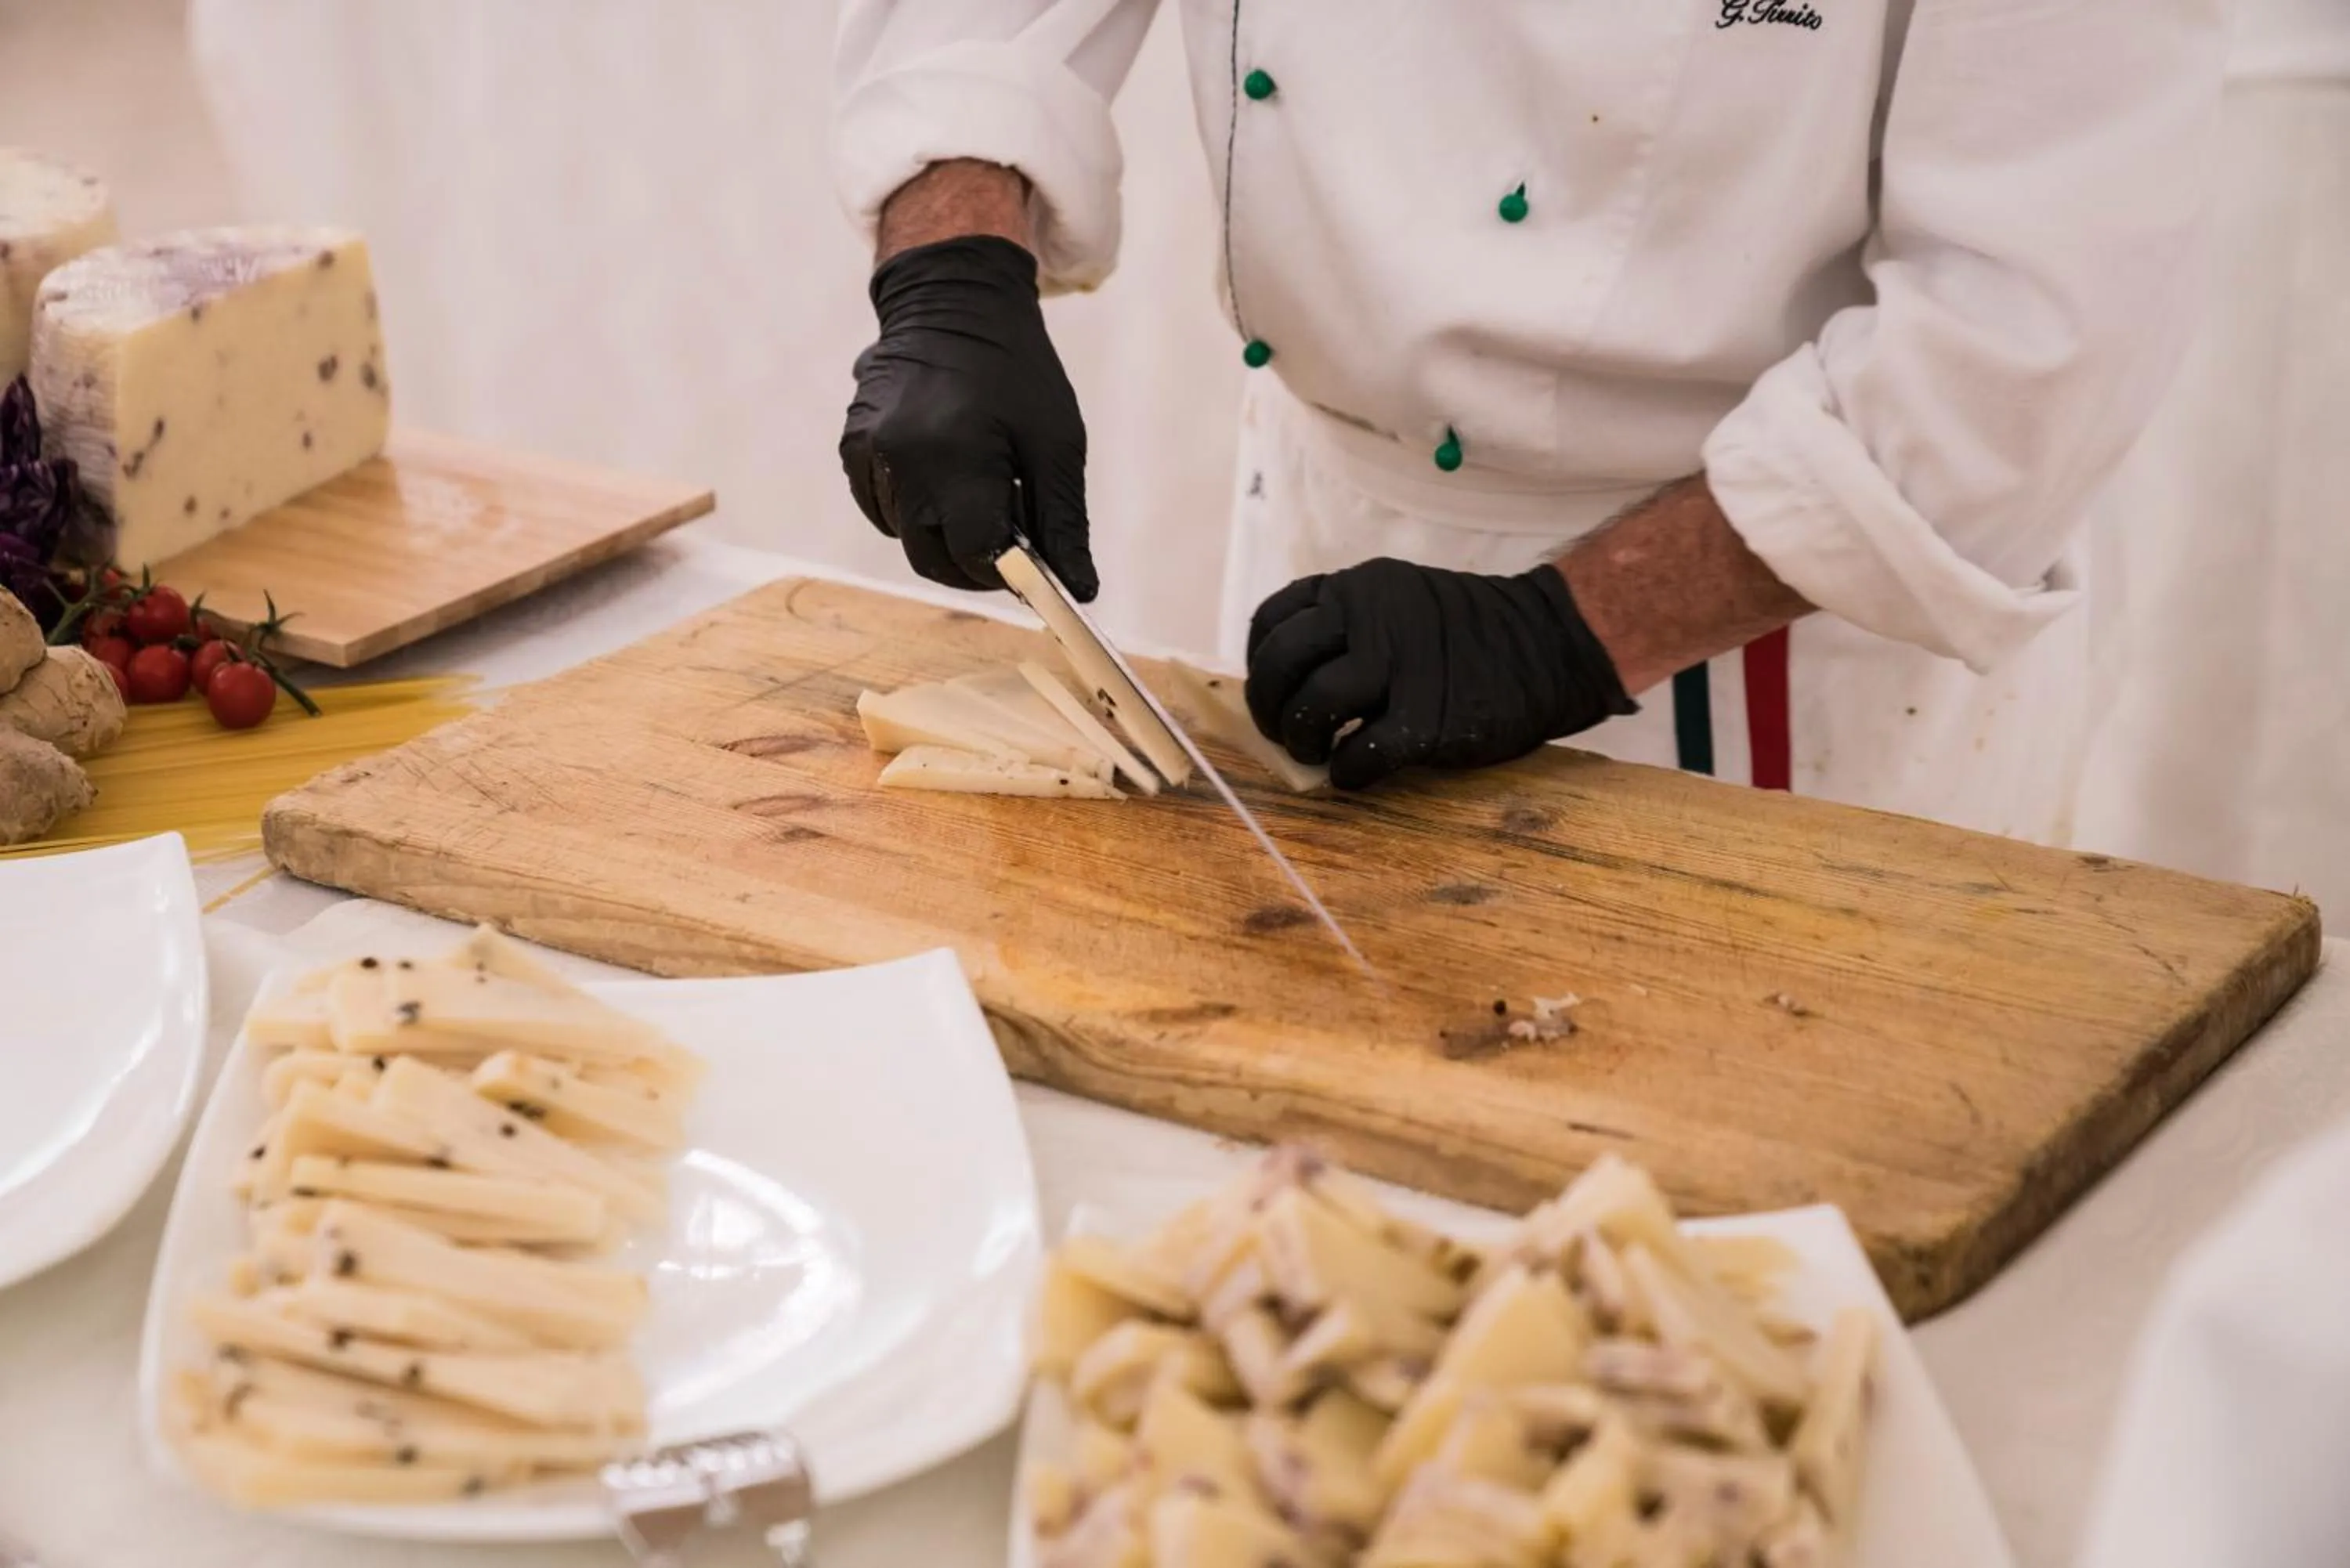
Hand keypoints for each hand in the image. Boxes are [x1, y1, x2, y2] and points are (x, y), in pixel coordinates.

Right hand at [838, 235, 1094, 598]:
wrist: (953, 300)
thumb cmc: (1015, 370)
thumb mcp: (1057, 442)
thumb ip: (1062, 520)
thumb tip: (1079, 588)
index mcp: (956, 458)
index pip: (973, 554)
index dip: (1005, 570)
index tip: (1029, 562)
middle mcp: (901, 460)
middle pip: (932, 559)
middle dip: (972, 564)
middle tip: (1007, 542)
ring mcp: (868, 453)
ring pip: (905, 536)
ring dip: (943, 534)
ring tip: (977, 489)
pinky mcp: (852, 446)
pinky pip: (882, 507)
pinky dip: (914, 510)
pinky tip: (943, 475)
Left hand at [1245, 559, 1636, 789]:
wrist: (1549, 646)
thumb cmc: (1468, 634)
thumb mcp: (1398, 605)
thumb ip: (1347, 628)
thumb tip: (1290, 686)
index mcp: (1358, 588)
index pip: (1274, 621)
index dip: (1261, 663)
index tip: (1274, 689)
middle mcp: (1369, 618)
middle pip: (1282, 663)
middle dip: (1270, 707)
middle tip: (1288, 733)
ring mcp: (1397, 667)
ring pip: (1313, 707)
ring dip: (1302, 742)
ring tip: (1319, 754)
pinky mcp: (1425, 720)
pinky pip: (1359, 755)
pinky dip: (1347, 773)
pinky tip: (1356, 773)